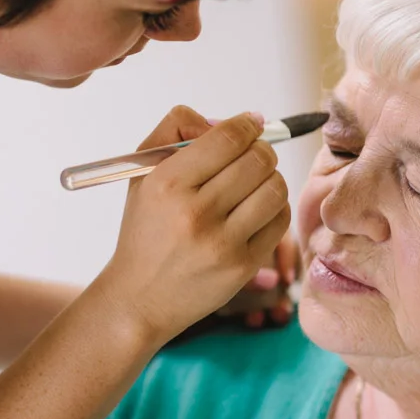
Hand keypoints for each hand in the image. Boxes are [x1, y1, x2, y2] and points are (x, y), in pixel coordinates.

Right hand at [91, 106, 289, 345]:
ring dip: (271, 178)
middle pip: (258, 160)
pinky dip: (274, 208)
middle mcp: (195, 213)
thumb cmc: (145, 229)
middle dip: (260, 150)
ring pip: (275, 188)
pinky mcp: (242, 266)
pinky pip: (279, 221)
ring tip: (254, 183)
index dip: (247, 124)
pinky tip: (256, 209)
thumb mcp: (143, 173)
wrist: (140, 297)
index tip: (252, 122)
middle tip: (252, 155)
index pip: (227, 138)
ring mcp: (222, 242)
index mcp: (167, 184)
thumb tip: (227, 121)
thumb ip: (175, 131)